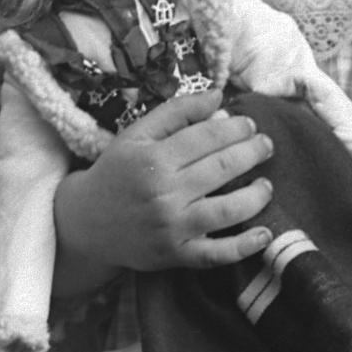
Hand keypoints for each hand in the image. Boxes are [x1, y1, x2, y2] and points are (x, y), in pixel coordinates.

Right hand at [51, 87, 274, 289]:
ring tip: (266, 185)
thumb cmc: (117, 173)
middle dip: (252, 153)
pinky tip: (265, 234)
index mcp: (154, 159)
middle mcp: (164, 193)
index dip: (235, 128)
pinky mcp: (176, 255)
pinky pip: (216, 254)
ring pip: (226, 211)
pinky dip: (244, 247)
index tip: (250, 124)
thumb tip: (218, 96)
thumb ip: (176, 112)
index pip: (207, 138)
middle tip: (266, 145)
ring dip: (256, 196)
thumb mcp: (136, 135)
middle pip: (222, 169)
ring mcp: (172, 227)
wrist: (85, 222)